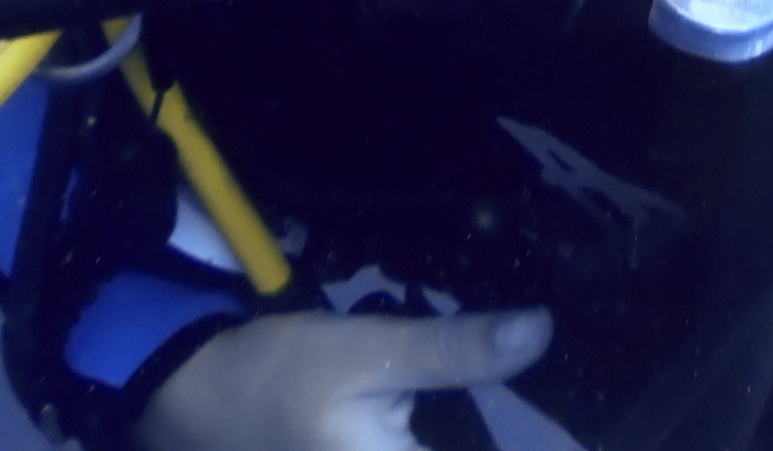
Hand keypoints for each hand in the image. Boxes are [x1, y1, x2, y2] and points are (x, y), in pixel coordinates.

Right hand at [134, 307, 554, 450]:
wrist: (182, 399)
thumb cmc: (275, 377)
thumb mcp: (367, 353)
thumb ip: (454, 351)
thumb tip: (541, 333)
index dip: (543, 444)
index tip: (590, 429)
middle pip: (463, 445)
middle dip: (489, 429)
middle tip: (552, 392)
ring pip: (441, 444)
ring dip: (466, 429)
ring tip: (505, 398)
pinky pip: (411, 449)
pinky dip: (432, 434)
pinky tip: (440, 418)